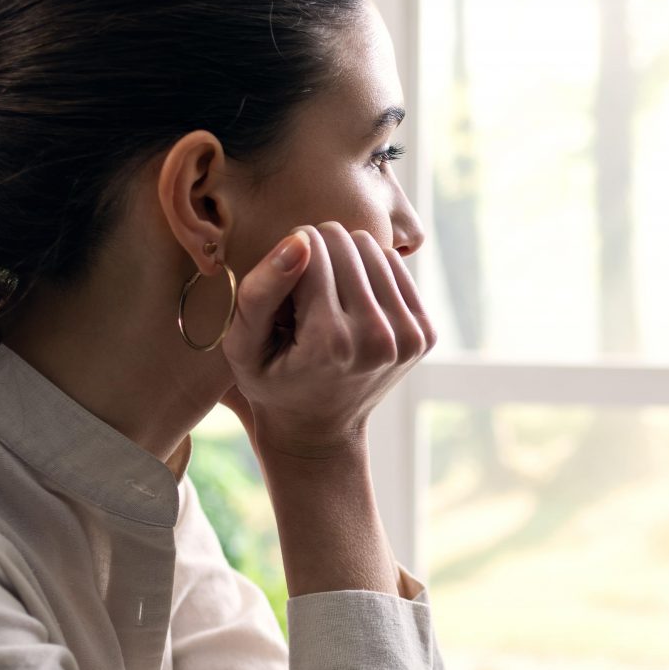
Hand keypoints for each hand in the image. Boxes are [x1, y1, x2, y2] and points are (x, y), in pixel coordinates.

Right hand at [218, 221, 435, 459]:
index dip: (286, 257)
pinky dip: (370, 272)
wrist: (320, 430)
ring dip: (345, 260)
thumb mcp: (242, 345)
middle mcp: (378, 339)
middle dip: (317, 253)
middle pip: (345, 242)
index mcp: (330, 342)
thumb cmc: (272, 382)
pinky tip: (351, 301)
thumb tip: (299, 239)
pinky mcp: (426, 332)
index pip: (310, 247)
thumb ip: (259, 292)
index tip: (280, 289)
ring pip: (371, 247)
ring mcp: (409, 337)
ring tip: (326, 298)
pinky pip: (394, 265)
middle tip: (303, 293)